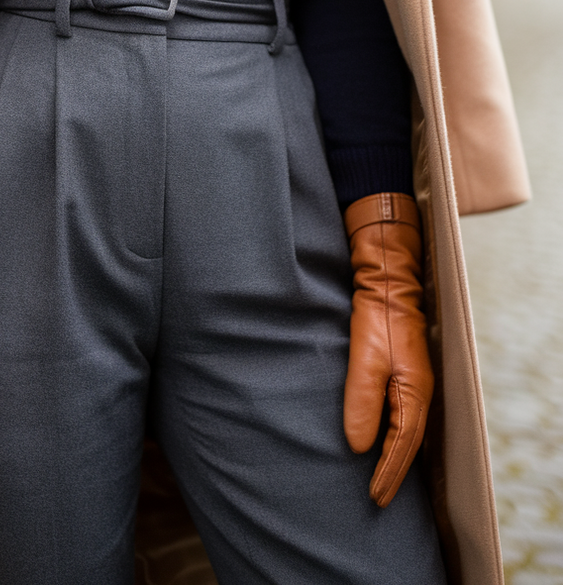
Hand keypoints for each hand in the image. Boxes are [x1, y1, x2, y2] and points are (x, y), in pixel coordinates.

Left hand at [342, 192, 433, 507]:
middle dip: (395, 472)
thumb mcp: (365, 357)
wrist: (387, 279)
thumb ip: (362, 401)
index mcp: (414, 392)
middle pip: (410, 443)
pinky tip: (383, 442)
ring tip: (381, 481)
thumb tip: (358, 446)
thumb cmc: (376, 315)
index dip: (388, 473)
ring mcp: (415, 381)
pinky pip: (403, 415)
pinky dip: (394, 435)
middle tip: (378, 499)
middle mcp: (420, 391)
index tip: (374, 497)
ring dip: (395, 456)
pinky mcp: (405, 372)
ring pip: (408, 430)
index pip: (403, 445)